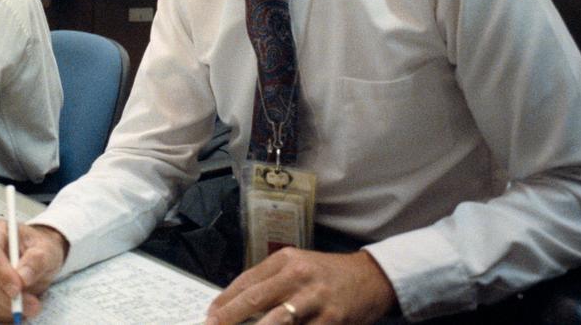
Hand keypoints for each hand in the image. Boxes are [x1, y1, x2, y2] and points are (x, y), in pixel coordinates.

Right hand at [0, 221, 67, 321]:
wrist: (39, 260)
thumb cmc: (40, 249)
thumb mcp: (46, 250)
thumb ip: (36, 260)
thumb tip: (23, 278)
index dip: (1, 273)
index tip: (18, 288)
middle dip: (7, 296)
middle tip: (31, 305)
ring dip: (7, 307)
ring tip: (31, 306)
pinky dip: (4, 312)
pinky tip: (20, 308)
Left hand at [206, 248, 395, 324]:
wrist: (370, 278)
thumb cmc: (327, 275)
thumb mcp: (298, 267)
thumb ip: (271, 282)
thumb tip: (235, 304)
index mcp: (286, 260)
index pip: (247, 281)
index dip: (225, 301)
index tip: (209, 316)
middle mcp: (298, 275)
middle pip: (256, 299)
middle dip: (229, 317)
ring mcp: (315, 298)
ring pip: (276, 321)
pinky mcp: (332, 319)